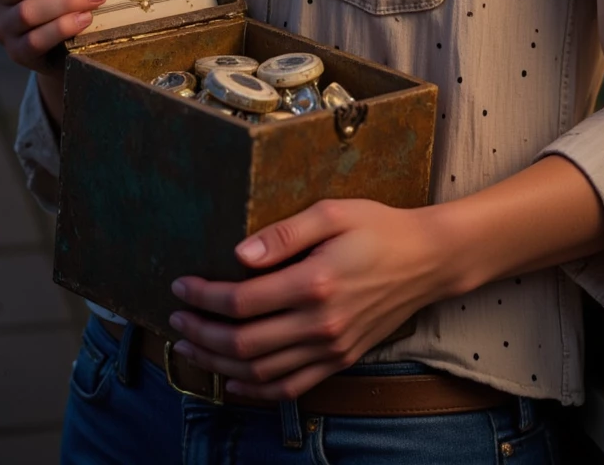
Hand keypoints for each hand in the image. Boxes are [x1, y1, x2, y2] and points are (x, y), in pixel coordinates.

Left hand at [168, 199, 445, 400]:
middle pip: (244, 342)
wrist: (428, 259)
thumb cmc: (379, 227)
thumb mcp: (332, 212)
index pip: (242, 301)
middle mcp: (321, 324)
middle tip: (175, 319)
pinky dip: (256, 390)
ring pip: (261, 371)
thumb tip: (239, 254)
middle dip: (201, 332)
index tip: (180, 285)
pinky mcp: (340, 359)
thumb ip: (285, 234)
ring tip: (190, 346)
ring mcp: (332, 348)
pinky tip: (232, 382)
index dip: (204, 296)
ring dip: (218, 363)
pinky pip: (291, 387)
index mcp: (315, 283)